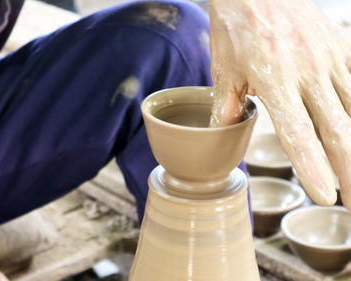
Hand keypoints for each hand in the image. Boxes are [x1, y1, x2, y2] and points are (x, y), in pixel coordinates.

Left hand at [209, 0, 350, 207]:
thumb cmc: (235, 24)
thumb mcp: (223, 67)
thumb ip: (229, 105)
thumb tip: (226, 136)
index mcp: (274, 79)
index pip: (299, 134)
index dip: (313, 168)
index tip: (325, 196)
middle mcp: (308, 71)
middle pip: (337, 130)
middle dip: (347, 171)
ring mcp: (329, 59)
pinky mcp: (340, 49)